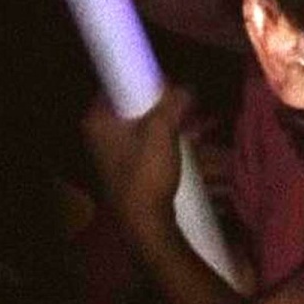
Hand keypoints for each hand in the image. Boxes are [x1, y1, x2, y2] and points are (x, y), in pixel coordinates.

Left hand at [82, 87, 191, 230]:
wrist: (146, 222)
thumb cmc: (146, 173)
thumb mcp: (162, 130)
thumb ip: (174, 103)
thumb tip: (186, 88)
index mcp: (99, 120)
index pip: (117, 85)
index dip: (144, 80)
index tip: (168, 83)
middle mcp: (103, 133)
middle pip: (137, 107)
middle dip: (169, 106)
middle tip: (191, 105)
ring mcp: (117, 152)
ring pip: (150, 127)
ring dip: (177, 125)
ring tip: (205, 125)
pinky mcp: (132, 167)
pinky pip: (155, 144)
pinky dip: (174, 141)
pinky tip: (198, 141)